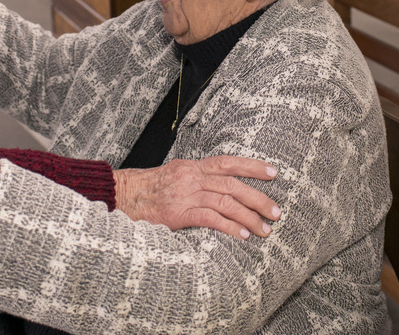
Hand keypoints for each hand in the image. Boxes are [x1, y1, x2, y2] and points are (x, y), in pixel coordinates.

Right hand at [114, 156, 280, 239]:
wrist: (122, 196)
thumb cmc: (148, 190)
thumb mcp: (175, 176)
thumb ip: (197, 179)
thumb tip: (222, 188)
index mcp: (192, 166)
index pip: (228, 162)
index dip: (252, 166)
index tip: (273, 172)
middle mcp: (192, 177)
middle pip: (233, 185)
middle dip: (258, 198)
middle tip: (276, 212)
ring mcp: (186, 194)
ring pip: (226, 202)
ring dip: (249, 217)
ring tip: (265, 229)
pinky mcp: (179, 213)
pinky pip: (210, 218)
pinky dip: (230, 227)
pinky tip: (243, 235)